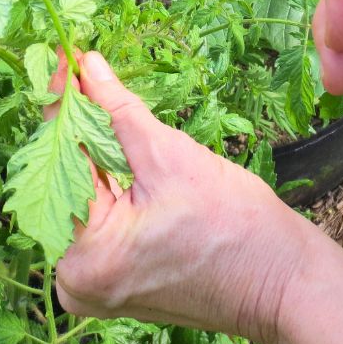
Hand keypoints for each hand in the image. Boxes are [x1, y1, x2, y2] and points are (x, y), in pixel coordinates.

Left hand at [47, 50, 314, 343]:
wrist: (283, 282)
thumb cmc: (237, 226)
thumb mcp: (170, 156)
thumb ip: (117, 110)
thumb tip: (85, 65)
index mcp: (84, 256)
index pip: (59, 160)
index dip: (62, 103)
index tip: (63, 57)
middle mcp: (75, 280)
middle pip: (63, 181)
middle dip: (75, 123)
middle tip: (78, 67)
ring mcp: (92, 286)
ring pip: (80, 196)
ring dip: (88, 148)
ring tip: (90, 91)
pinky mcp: (111, 282)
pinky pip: (96, 219)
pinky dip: (103, 180)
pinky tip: (107, 137)